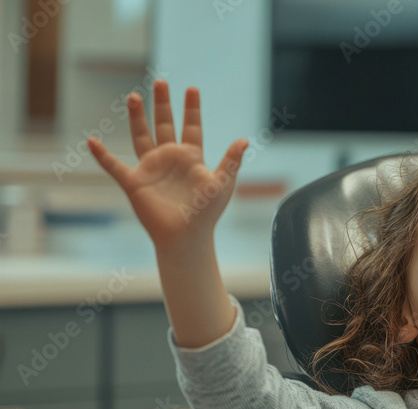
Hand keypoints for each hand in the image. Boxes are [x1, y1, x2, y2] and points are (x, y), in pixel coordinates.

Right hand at [87, 79, 248, 251]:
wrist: (186, 237)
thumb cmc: (206, 213)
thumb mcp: (222, 184)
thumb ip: (231, 161)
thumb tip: (245, 140)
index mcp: (191, 158)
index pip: (192, 127)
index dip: (192, 109)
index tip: (191, 89)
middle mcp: (170, 159)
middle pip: (164, 125)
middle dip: (162, 104)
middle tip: (160, 82)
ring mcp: (151, 169)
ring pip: (141, 137)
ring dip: (136, 117)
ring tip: (133, 96)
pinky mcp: (135, 183)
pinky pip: (114, 167)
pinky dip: (102, 156)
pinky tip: (92, 141)